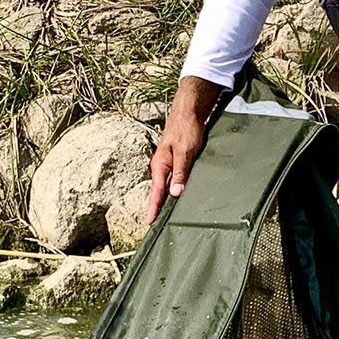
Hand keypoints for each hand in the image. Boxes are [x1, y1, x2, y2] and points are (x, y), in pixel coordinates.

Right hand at [146, 77, 222, 221]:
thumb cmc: (186, 130)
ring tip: (163, 217)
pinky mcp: (175, 162)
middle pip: (158, 192)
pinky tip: (176, 197)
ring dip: (164, 201)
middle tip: (155, 226)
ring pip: (164, 187)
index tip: (149, 222)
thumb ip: (181, 172)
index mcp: (160, 165)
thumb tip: (175, 193)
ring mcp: (167, 164)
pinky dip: (171, 190)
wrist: (189, 112)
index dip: (153, 208)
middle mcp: (161, 167)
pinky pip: (171, 180)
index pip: (156, 192)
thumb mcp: (186, 152)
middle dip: (156, 208)